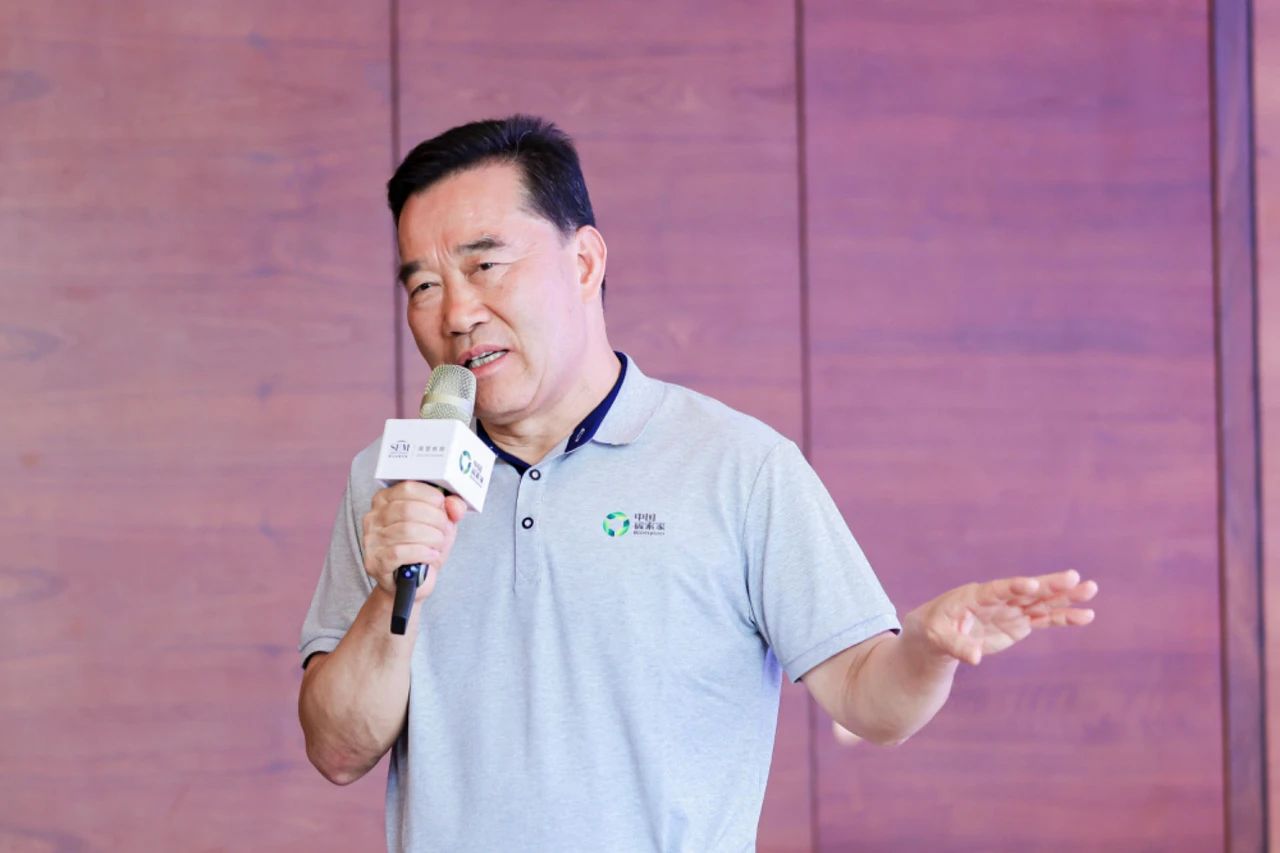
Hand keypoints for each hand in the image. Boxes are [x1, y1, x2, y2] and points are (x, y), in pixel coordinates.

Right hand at [361, 481, 467, 601]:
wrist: (412, 582)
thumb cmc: (423, 547)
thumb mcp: (441, 523)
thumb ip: (451, 509)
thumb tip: (455, 505)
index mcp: (385, 500)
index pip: (407, 487)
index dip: (431, 497)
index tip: (443, 507)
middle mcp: (373, 517)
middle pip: (408, 509)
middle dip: (435, 520)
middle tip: (443, 531)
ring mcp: (371, 540)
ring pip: (406, 531)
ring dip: (432, 538)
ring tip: (438, 544)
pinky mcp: (374, 562)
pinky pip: (400, 552)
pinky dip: (422, 553)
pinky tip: (431, 555)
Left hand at [903, 569, 1097, 665]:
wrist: (937, 634)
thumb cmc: (932, 630)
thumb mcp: (936, 638)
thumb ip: (956, 645)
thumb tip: (973, 658)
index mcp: (973, 596)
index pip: (997, 590)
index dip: (1014, 588)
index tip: (1031, 585)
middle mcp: (997, 599)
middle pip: (1026, 590)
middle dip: (1048, 585)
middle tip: (1074, 577)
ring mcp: (1010, 610)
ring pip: (1041, 602)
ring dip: (1065, 597)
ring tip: (1091, 590)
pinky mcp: (1019, 623)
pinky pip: (1044, 619)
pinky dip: (1064, 618)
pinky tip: (1086, 616)